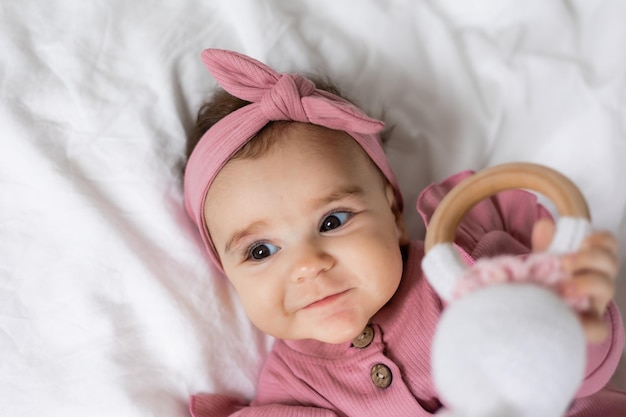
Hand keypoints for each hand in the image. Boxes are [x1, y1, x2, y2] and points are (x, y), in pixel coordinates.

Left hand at [532, 218, 618, 342]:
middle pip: (610, 263)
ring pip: (606, 287)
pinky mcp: (588, 326)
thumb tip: (546, 225)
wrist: (532, 316)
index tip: (582, 240)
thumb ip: (544, 244)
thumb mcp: (543, 263)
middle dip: (589, 257)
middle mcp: (597, 281)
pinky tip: (573, 318)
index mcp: (589, 262)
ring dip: (587, 281)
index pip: (608, 245)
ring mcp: (594, 303)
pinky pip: (598, 328)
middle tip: (564, 262)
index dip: (601, 240)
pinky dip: (589, 325)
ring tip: (564, 286)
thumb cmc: (545, 285)